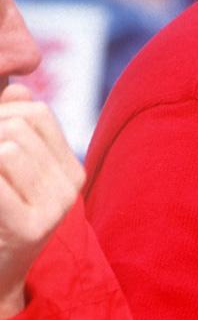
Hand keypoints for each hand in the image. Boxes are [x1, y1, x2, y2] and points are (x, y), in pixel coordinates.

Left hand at [0, 83, 83, 318]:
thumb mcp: (11, 174)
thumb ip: (15, 130)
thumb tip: (17, 93)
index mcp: (69, 170)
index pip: (37, 113)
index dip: (3, 115)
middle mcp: (70, 187)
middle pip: (19, 127)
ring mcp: (54, 208)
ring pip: (9, 148)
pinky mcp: (30, 227)